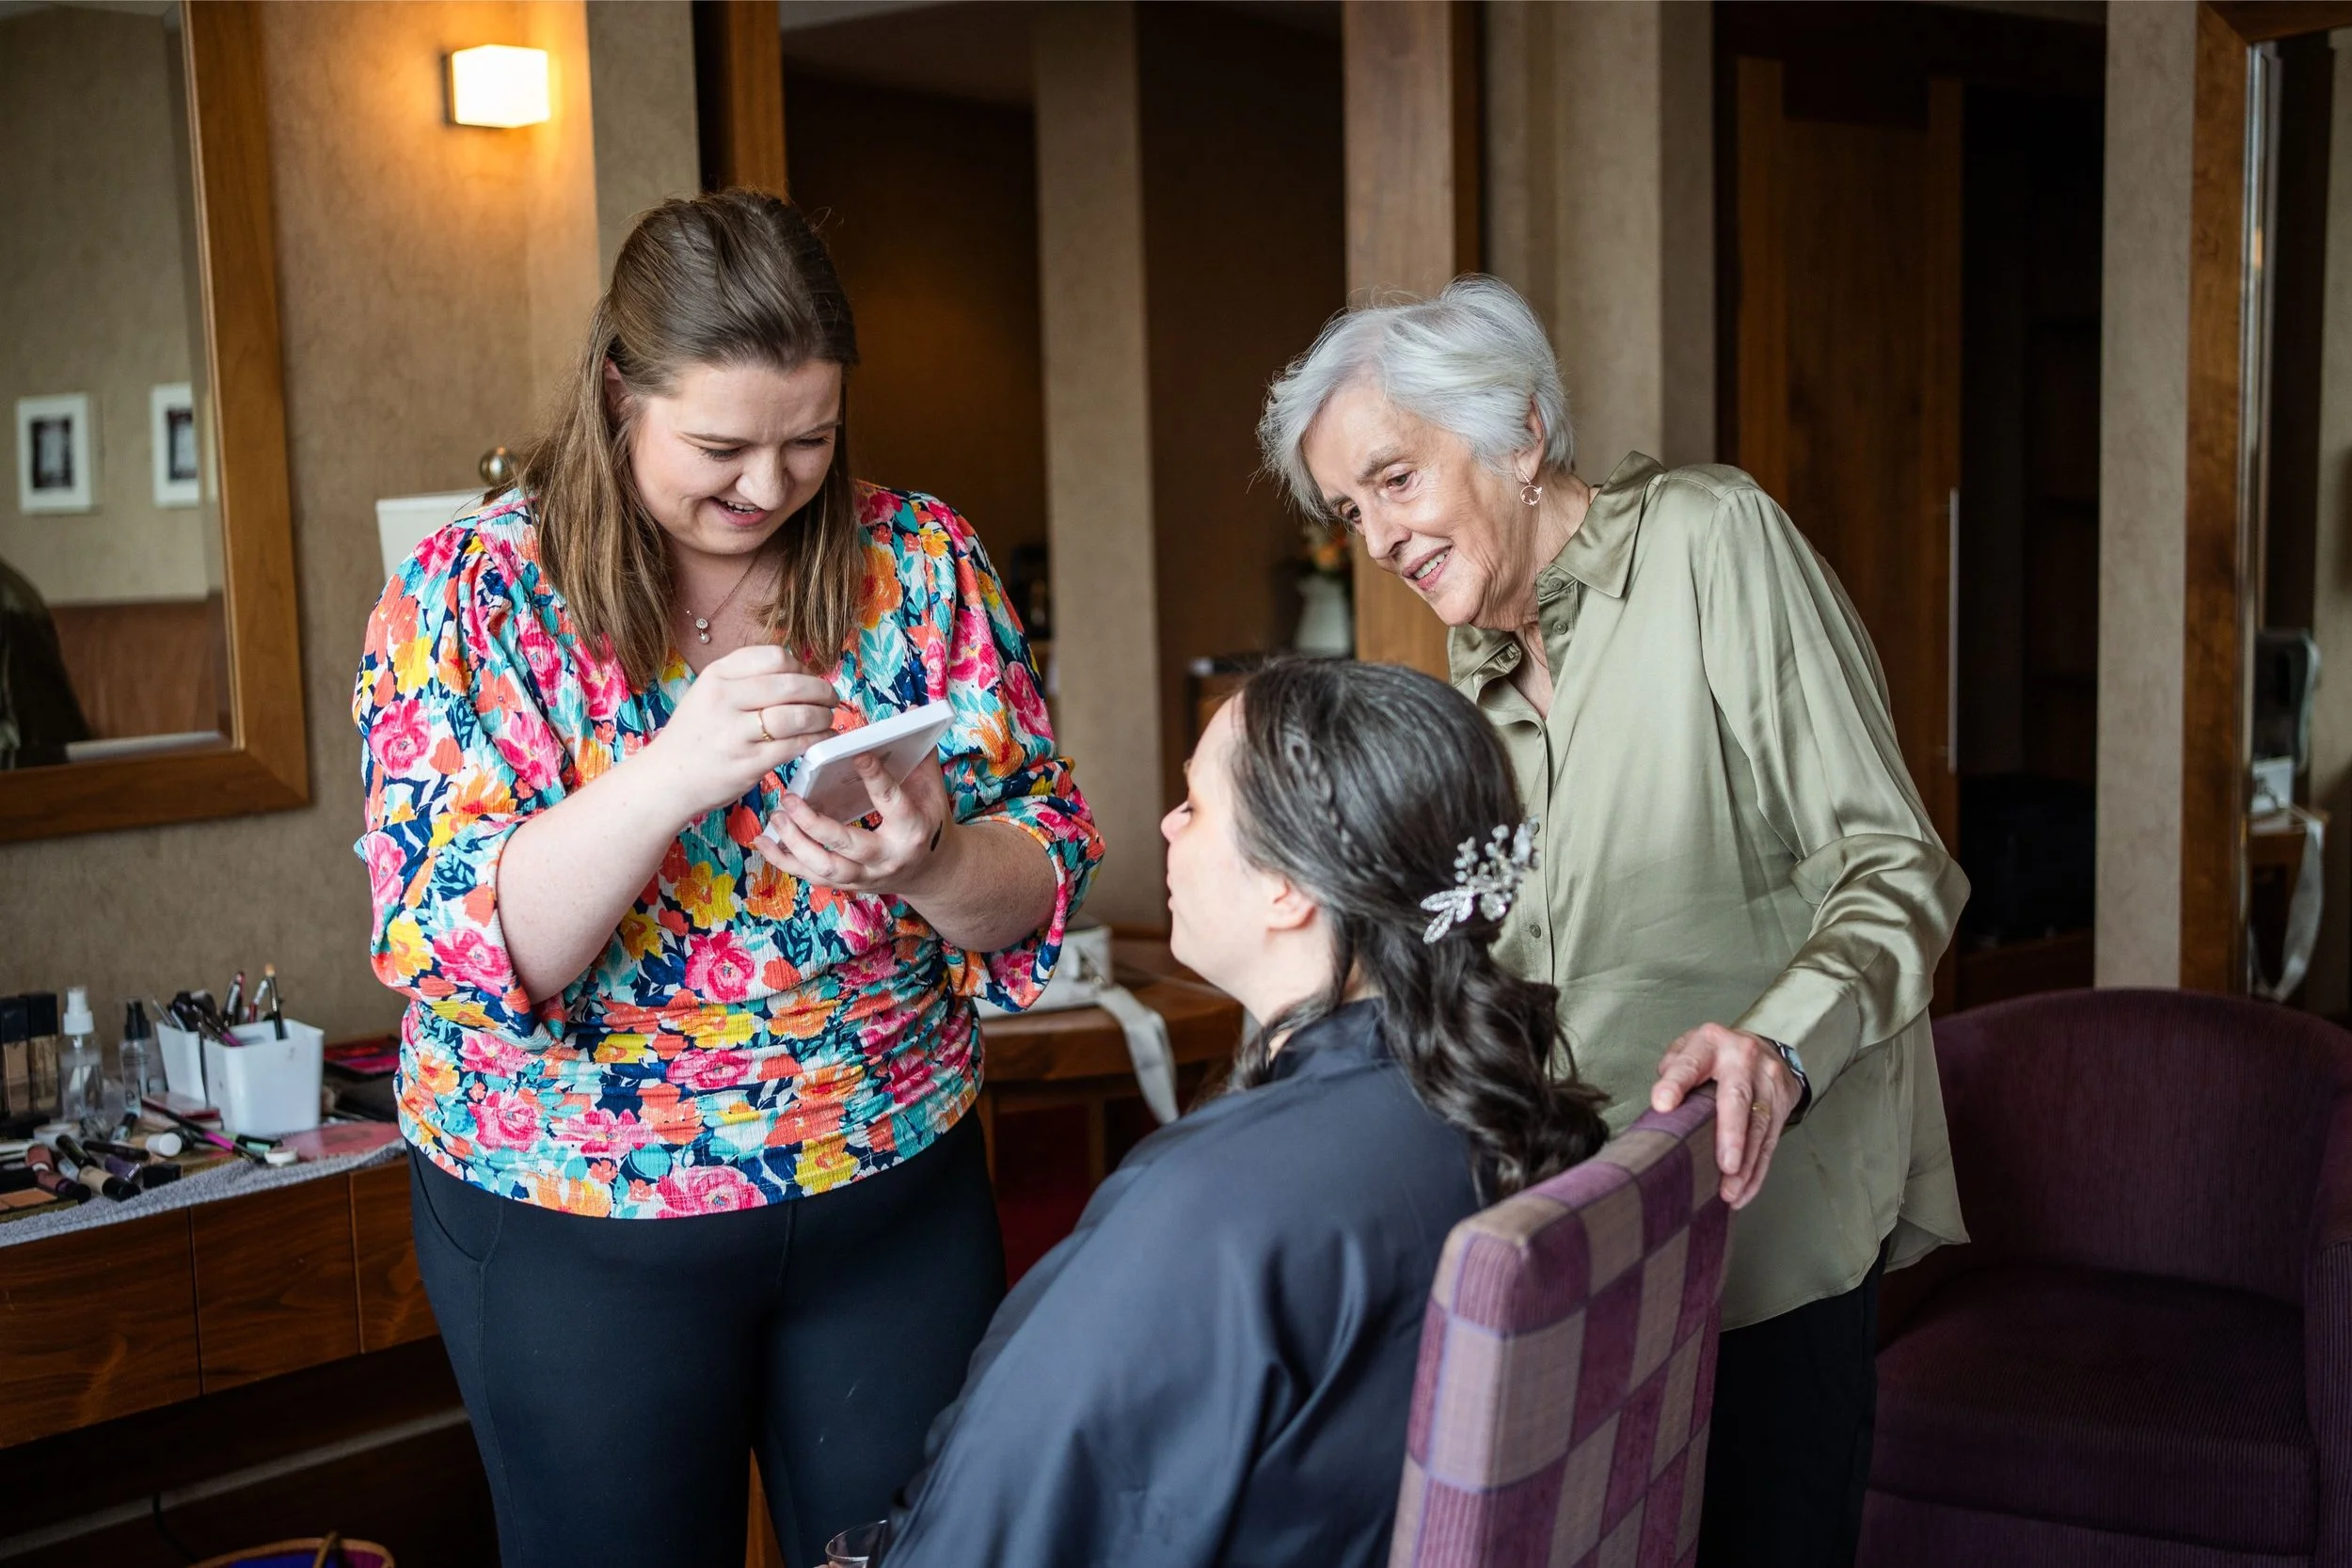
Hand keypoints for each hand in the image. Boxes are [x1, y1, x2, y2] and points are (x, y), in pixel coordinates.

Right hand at [644, 644, 837, 821]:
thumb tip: (798, 672)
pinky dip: (818, 740)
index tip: (808, 678)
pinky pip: (796, 745)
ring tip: (827, 719)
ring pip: (798, 715)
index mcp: (717, 676)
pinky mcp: (749, 762)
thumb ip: (745, 679)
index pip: (775, 658)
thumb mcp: (708, 693)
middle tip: (830, 698)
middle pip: (791, 684)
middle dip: (821, 690)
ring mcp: (736, 732)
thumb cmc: (695, 736)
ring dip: (823, 716)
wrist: (668, 779)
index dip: (801, 667)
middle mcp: (725, 699)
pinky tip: (824, 739)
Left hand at [756, 751, 957, 898]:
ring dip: (796, 844)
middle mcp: (887, 856)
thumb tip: (909, 712)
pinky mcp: (849, 884)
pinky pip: (812, 878)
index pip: (890, 800)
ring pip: (825, 868)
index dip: (874, 776)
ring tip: (777, 817)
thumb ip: (919, 754)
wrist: (932, 870)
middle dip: (814, 824)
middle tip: (790, 798)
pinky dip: (785, 861)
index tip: (856, 753)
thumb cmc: (929, 821)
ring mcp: (866, 874)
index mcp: (911, 829)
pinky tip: (765, 842)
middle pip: (846, 844)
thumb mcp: (932, 789)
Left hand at [1651, 1022, 1801, 1209]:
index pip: (1690, 1064)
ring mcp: (1767, 1082)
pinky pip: (1770, 1143)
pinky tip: (1743, 1191)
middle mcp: (1743, 1059)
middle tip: (1724, 1165)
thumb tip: (1662, 1106)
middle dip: (1731, 1135)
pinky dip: (1756, 1172)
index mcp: (1711, 1043)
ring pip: (1759, 1127)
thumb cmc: (1716, 1055)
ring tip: (1730, 1191)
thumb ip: (1672, 1072)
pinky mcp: (1781, 1106)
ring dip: (1746, 1164)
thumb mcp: (1690, 1049)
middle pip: (1737, 1098)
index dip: (1675, 1083)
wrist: (1764, 1047)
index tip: (1662, 1105)